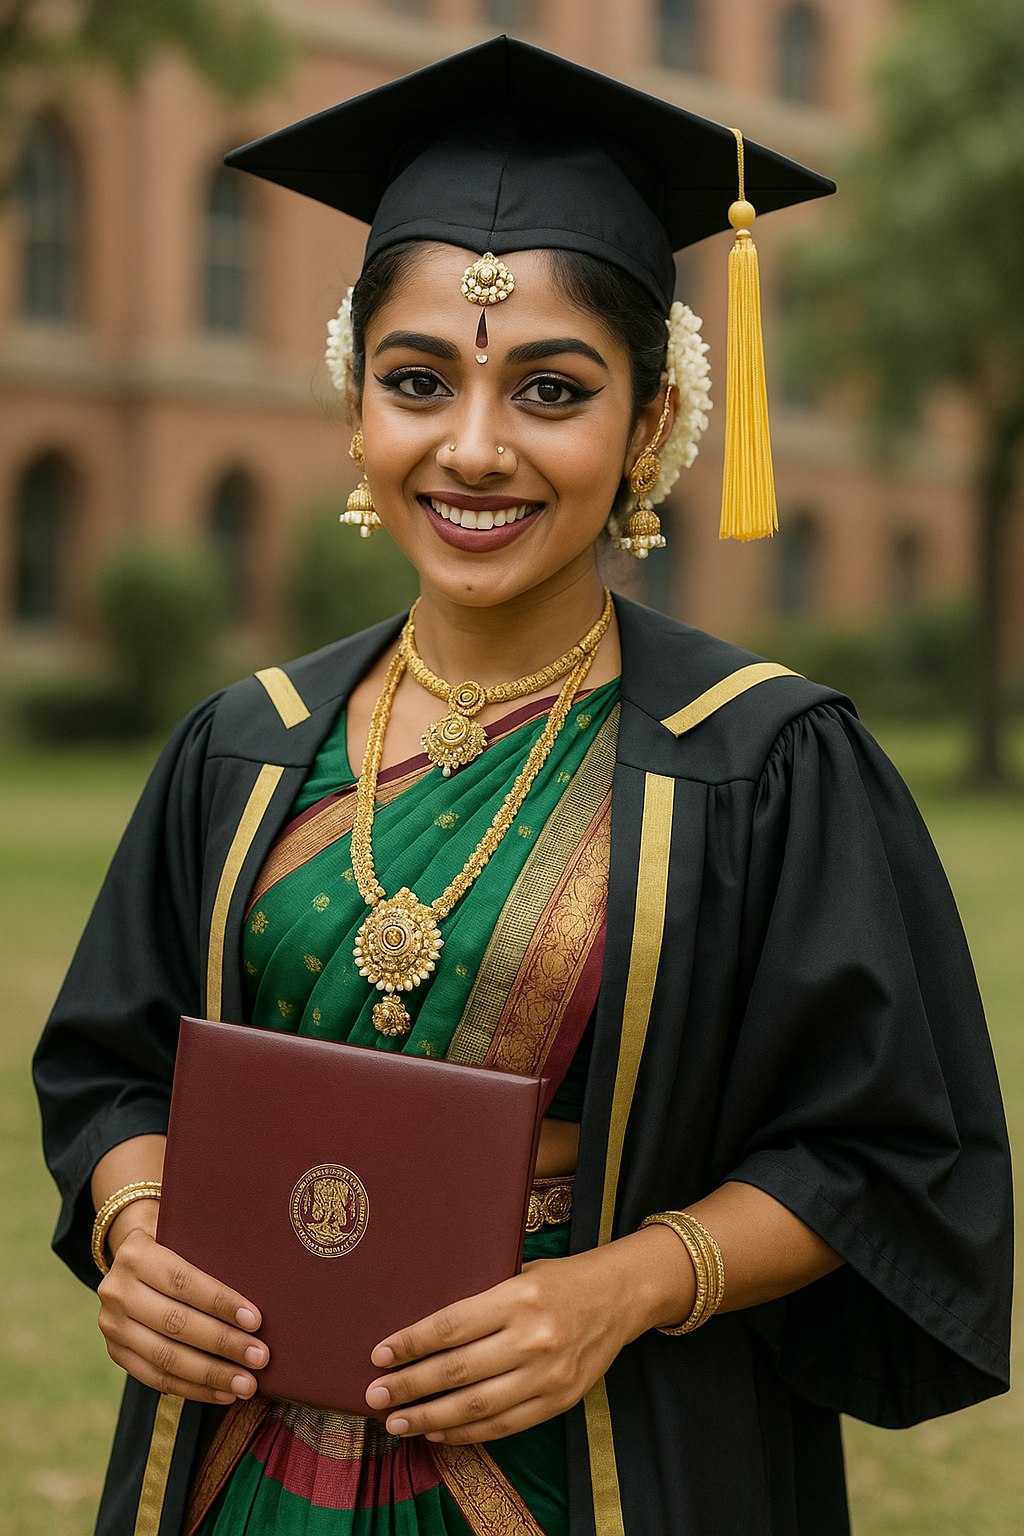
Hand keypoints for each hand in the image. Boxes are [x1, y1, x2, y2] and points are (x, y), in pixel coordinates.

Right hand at [97, 1204, 269, 1404]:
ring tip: (247, 1383)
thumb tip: (263, 1277)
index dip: (220, 1303)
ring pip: (165, 1357)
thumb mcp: (187, 1231)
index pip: (182, 1282)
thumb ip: (212, 1249)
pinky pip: (155, 1378)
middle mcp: (116, 1290)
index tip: (256, 1320)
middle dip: (223, 1344)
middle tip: (260, 1357)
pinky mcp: (116, 1352)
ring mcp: (112, 1325)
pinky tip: (223, 1393)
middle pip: (175, 1323)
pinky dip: (193, 1389)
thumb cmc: (176, 1241)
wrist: (130, 1255)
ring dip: (211, 1374)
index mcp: (136, 1253)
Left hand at [364, 1228, 693, 1442]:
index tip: (380, 1356)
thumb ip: (480, 1301)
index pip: (451, 1325)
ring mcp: (548, 1374)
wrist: (622, 1295)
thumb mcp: (519, 1273)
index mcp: (518, 1297)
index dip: (411, 1344)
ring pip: (476, 1407)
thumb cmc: (560, 1279)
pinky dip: (466, 1433)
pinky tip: (438, 1432)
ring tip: (397, 1422)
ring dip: (430, 1418)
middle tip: (375, 1395)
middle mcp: (533, 1338)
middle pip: (457, 1371)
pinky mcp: (560, 1400)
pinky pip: (504, 1426)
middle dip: (410, 1387)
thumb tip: (422, 1333)